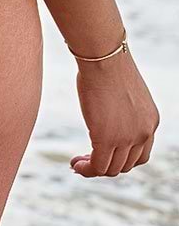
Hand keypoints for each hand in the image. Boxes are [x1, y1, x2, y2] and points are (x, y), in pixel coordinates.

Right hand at [70, 50, 159, 176]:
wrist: (103, 56)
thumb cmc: (108, 64)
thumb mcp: (123, 91)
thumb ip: (121, 109)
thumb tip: (105, 115)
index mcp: (151, 121)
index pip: (140, 154)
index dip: (121, 158)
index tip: (103, 152)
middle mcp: (144, 133)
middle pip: (126, 165)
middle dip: (106, 164)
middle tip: (86, 158)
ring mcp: (127, 138)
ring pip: (111, 169)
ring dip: (93, 169)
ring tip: (78, 163)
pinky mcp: (107, 139)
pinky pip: (98, 166)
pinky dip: (86, 169)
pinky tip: (74, 164)